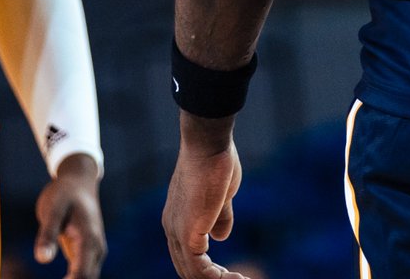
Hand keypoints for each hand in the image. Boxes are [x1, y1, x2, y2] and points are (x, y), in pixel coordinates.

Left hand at [34, 152, 105, 278]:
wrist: (79, 181)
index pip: (82, 276)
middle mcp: (96, 250)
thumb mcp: (52, 208)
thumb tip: (42, 260)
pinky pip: (82, 274)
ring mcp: (93, 253)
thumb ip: (47, 234)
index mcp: (89, 240)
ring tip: (55, 278)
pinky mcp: (86, 253)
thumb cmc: (64, 193)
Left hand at [163, 125, 248, 278]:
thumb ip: (219, 216)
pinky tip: (237, 278)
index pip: (186, 256)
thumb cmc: (215, 161)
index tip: (230, 273)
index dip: (207, 269)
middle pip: (187, 271)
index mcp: (176, 218)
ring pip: (193, 275)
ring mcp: (178, 232)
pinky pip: (201, 272)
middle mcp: (172, 229)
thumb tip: (220, 236)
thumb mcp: (220, 194)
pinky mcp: (189, 235)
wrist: (207, 143)